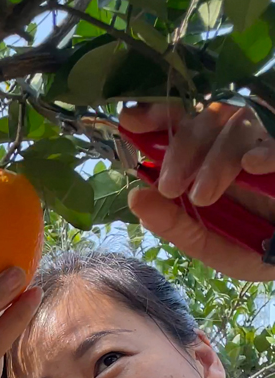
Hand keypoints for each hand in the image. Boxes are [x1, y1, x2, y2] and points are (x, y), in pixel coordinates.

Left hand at [119, 101, 274, 281]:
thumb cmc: (248, 247)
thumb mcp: (204, 243)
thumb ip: (171, 223)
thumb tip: (135, 198)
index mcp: (202, 160)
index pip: (177, 125)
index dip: (154, 116)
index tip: (131, 120)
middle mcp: (230, 144)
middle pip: (202, 122)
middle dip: (180, 151)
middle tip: (171, 186)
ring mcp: (262, 145)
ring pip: (236, 126)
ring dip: (215, 160)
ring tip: (203, 196)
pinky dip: (265, 151)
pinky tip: (252, 164)